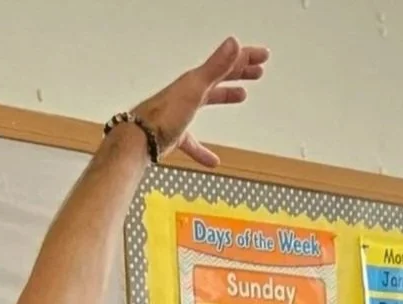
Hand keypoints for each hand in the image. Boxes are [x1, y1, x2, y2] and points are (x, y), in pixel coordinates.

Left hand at [130, 37, 269, 168]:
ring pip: (208, 100)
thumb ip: (216, 67)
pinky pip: (193, 141)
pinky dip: (203, 151)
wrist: (139, 139)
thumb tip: (235, 43)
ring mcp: (181, 113)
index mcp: (195, 81)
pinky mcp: (175, 134)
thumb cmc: (165, 115)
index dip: (245, 58)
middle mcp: (188, 93)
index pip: (225, 64)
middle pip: (218, 78)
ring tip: (242, 95)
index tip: (263, 57)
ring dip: (226, 95)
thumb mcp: (195, 88)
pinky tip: (213, 161)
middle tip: (258, 71)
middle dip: (239, 72)